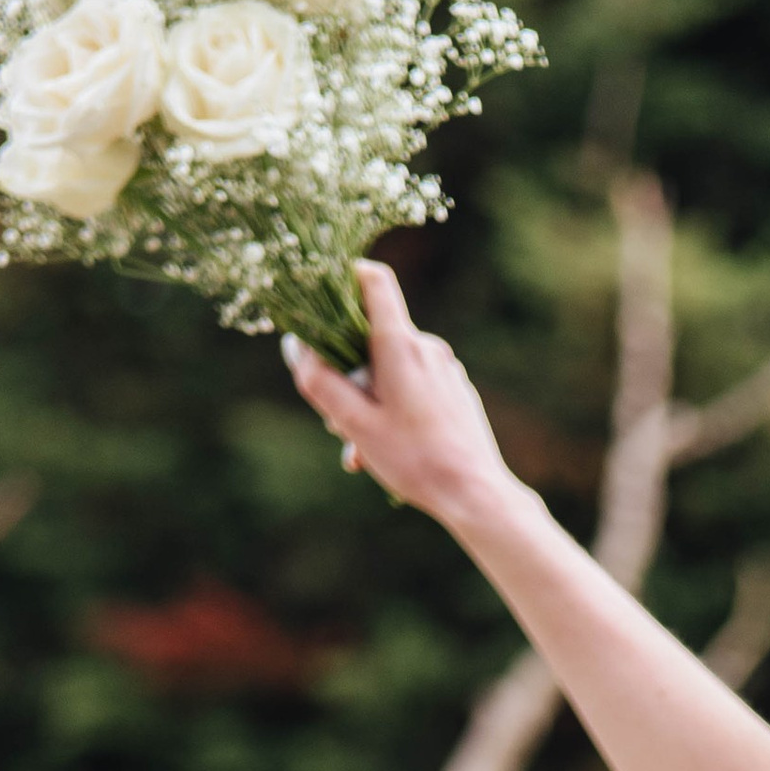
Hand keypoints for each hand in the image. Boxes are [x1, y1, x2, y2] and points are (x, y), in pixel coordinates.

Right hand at [282, 258, 517, 527]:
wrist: (474, 493)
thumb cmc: (413, 459)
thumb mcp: (354, 423)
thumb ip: (319, 380)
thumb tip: (294, 344)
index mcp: (401, 344)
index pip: (374, 281)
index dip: (346, 277)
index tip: (323, 295)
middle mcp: (428, 347)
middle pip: (373, 340)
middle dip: (347, 376)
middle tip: (338, 424)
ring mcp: (446, 369)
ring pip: (391, 371)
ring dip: (369, 405)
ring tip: (363, 451)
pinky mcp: (455, 390)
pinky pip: (414, 390)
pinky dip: (394, 413)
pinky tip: (389, 453)